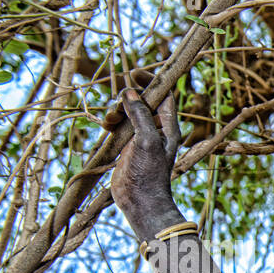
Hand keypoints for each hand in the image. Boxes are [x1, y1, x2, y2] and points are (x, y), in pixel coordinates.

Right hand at [109, 89, 183, 241]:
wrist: (141, 200)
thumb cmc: (149, 172)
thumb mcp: (147, 140)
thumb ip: (140, 115)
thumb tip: (130, 92)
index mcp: (168, 126)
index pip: (164, 94)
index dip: (151, 81)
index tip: (134, 73)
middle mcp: (155, 129)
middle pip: (141, 100)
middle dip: (126, 99)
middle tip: (118, 110)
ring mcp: (140, 136)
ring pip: (127, 112)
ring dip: (116, 111)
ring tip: (109, 122)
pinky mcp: (126, 145)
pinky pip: (118, 125)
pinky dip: (111, 122)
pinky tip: (106, 127)